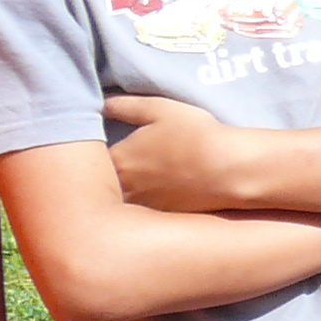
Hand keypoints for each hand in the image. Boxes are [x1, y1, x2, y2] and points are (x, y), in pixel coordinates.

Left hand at [103, 91, 250, 211]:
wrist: (229, 170)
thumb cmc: (194, 135)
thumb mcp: (159, 109)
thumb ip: (125, 106)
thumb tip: (102, 104)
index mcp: (118, 159)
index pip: (91, 162)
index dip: (95, 156)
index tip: (103, 150)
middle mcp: (124, 187)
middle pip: (104, 185)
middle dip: (108, 177)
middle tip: (123, 165)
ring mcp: (144, 205)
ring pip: (125, 200)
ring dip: (128, 192)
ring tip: (146, 179)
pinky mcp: (164, 216)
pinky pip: (146, 212)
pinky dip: (150, 203)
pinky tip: (165, 192)